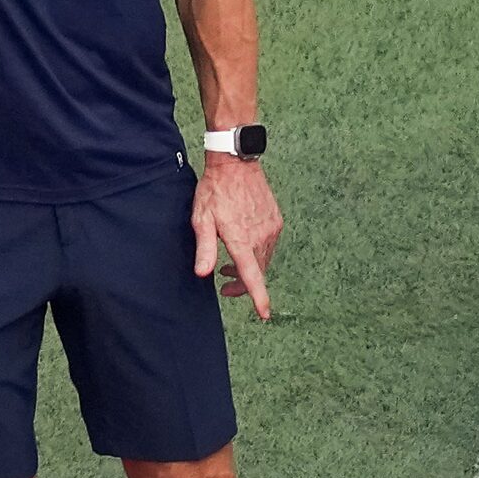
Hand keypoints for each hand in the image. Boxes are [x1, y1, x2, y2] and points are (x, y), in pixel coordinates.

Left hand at [193, 153, 282, 320]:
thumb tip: (203, 273)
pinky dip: (256, 253)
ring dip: (249, 267)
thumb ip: (204, 248)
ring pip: (263, 259)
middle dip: (243, 284)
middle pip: (257, 272)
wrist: (236, 164)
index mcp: (241, 239)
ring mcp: (271, 229)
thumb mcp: (202, 219)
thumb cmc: (215, 191)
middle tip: (224, 285)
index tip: (264, 314)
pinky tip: (243, 247)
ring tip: (228, 267)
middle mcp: (260, 236)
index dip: (258, 297)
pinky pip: (268, 245)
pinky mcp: (276, 221)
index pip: (252, 276)